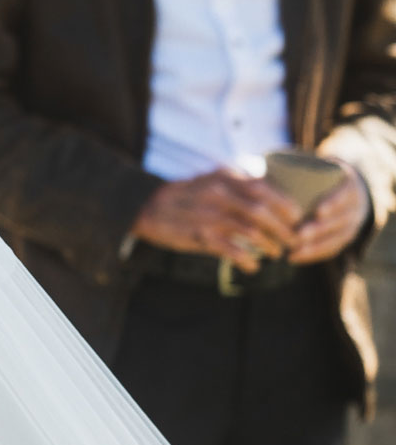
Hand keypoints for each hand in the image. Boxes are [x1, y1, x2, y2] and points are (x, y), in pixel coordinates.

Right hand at [130, 168, 302, 271]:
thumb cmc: (185, 196)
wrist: (146, 207)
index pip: (264, 188)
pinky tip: (252, 266)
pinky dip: (248, 260)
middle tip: (294, 241)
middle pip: (262, 212)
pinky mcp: (200, 235)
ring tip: (276, 254)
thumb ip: (238, 184)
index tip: (298, 218)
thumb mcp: (210, 180)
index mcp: (223, 177)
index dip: (286, 205)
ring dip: (270, 246)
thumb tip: (273, 192)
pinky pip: (232, 250)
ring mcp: (208, 214)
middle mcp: (217, 193)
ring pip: (251, 232)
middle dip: (284, 229)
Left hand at [289, 165, 371, 263]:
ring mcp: (352, 223)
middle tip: (298, 234)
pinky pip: (332, 249)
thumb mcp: (315, 166)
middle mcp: (355, 206)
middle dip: (319, 229)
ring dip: (314, 246)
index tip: (318, 211)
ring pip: (337, 238)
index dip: (334, 204)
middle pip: (340, 221)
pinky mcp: (344, 237)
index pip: (346, 195)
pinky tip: (294, 257)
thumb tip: (255, 171)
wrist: (344, 187)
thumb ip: (291, 167)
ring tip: (291, 249)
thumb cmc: (319, 174)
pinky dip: (313, 255)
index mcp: (348, 184)